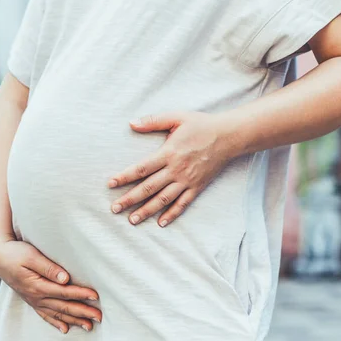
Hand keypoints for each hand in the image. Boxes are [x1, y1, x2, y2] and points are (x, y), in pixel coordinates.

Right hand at [0, 240, 101, 332]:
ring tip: (89, 326)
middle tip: (99, 317)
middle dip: (82, 312)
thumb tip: (66, 278)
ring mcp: (33, 300)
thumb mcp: (31, 255)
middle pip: (63, 306)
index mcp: (38, 285)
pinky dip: (56, 323)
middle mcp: (36, 296)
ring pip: (56, 314)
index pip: (64, 292)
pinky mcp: (31, 299)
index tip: (96, 296)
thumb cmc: (15, 252)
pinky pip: (45, 315)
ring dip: (73, 320)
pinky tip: (65, 329)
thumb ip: (49, 267)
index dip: (81, 294)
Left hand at [108, 112, 236, 226]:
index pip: (141, 168)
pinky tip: (160, 223)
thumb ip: (153, 121)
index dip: (125, 177)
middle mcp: (176, 170)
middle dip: (130, 199)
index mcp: (168, 153)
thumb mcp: (176, 117)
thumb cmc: (201, 125)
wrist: (229, 136)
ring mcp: (187, 180)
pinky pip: (183, 204)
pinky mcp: (197, 187)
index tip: (111, 184)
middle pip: (148, 188)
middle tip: (114, 208)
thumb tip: (131, 123)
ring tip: (132, 220)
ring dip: (147, 210)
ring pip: (163, 199)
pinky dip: (172, 214)